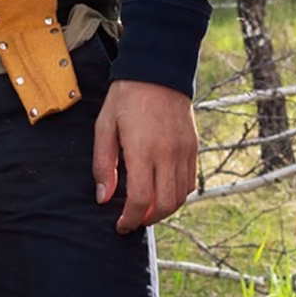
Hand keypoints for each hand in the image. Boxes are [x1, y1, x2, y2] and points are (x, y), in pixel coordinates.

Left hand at [92, 79, 197, 233]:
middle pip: (165, 204)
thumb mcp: (104, 126)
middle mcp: (167, 154)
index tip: (121, 225)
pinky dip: (178, 194)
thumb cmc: (126, 97)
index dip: (130, 219)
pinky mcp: (193, 147)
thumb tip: (103, 197)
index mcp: (143, 150)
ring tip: (147, 209)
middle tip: (133, 220)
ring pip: (181, 196)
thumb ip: (102, 164)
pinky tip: (163, 191)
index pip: (141, 200)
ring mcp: (184, 151)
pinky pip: (190, 181)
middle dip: (148, 220)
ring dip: (164, 210)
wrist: (158, 71)